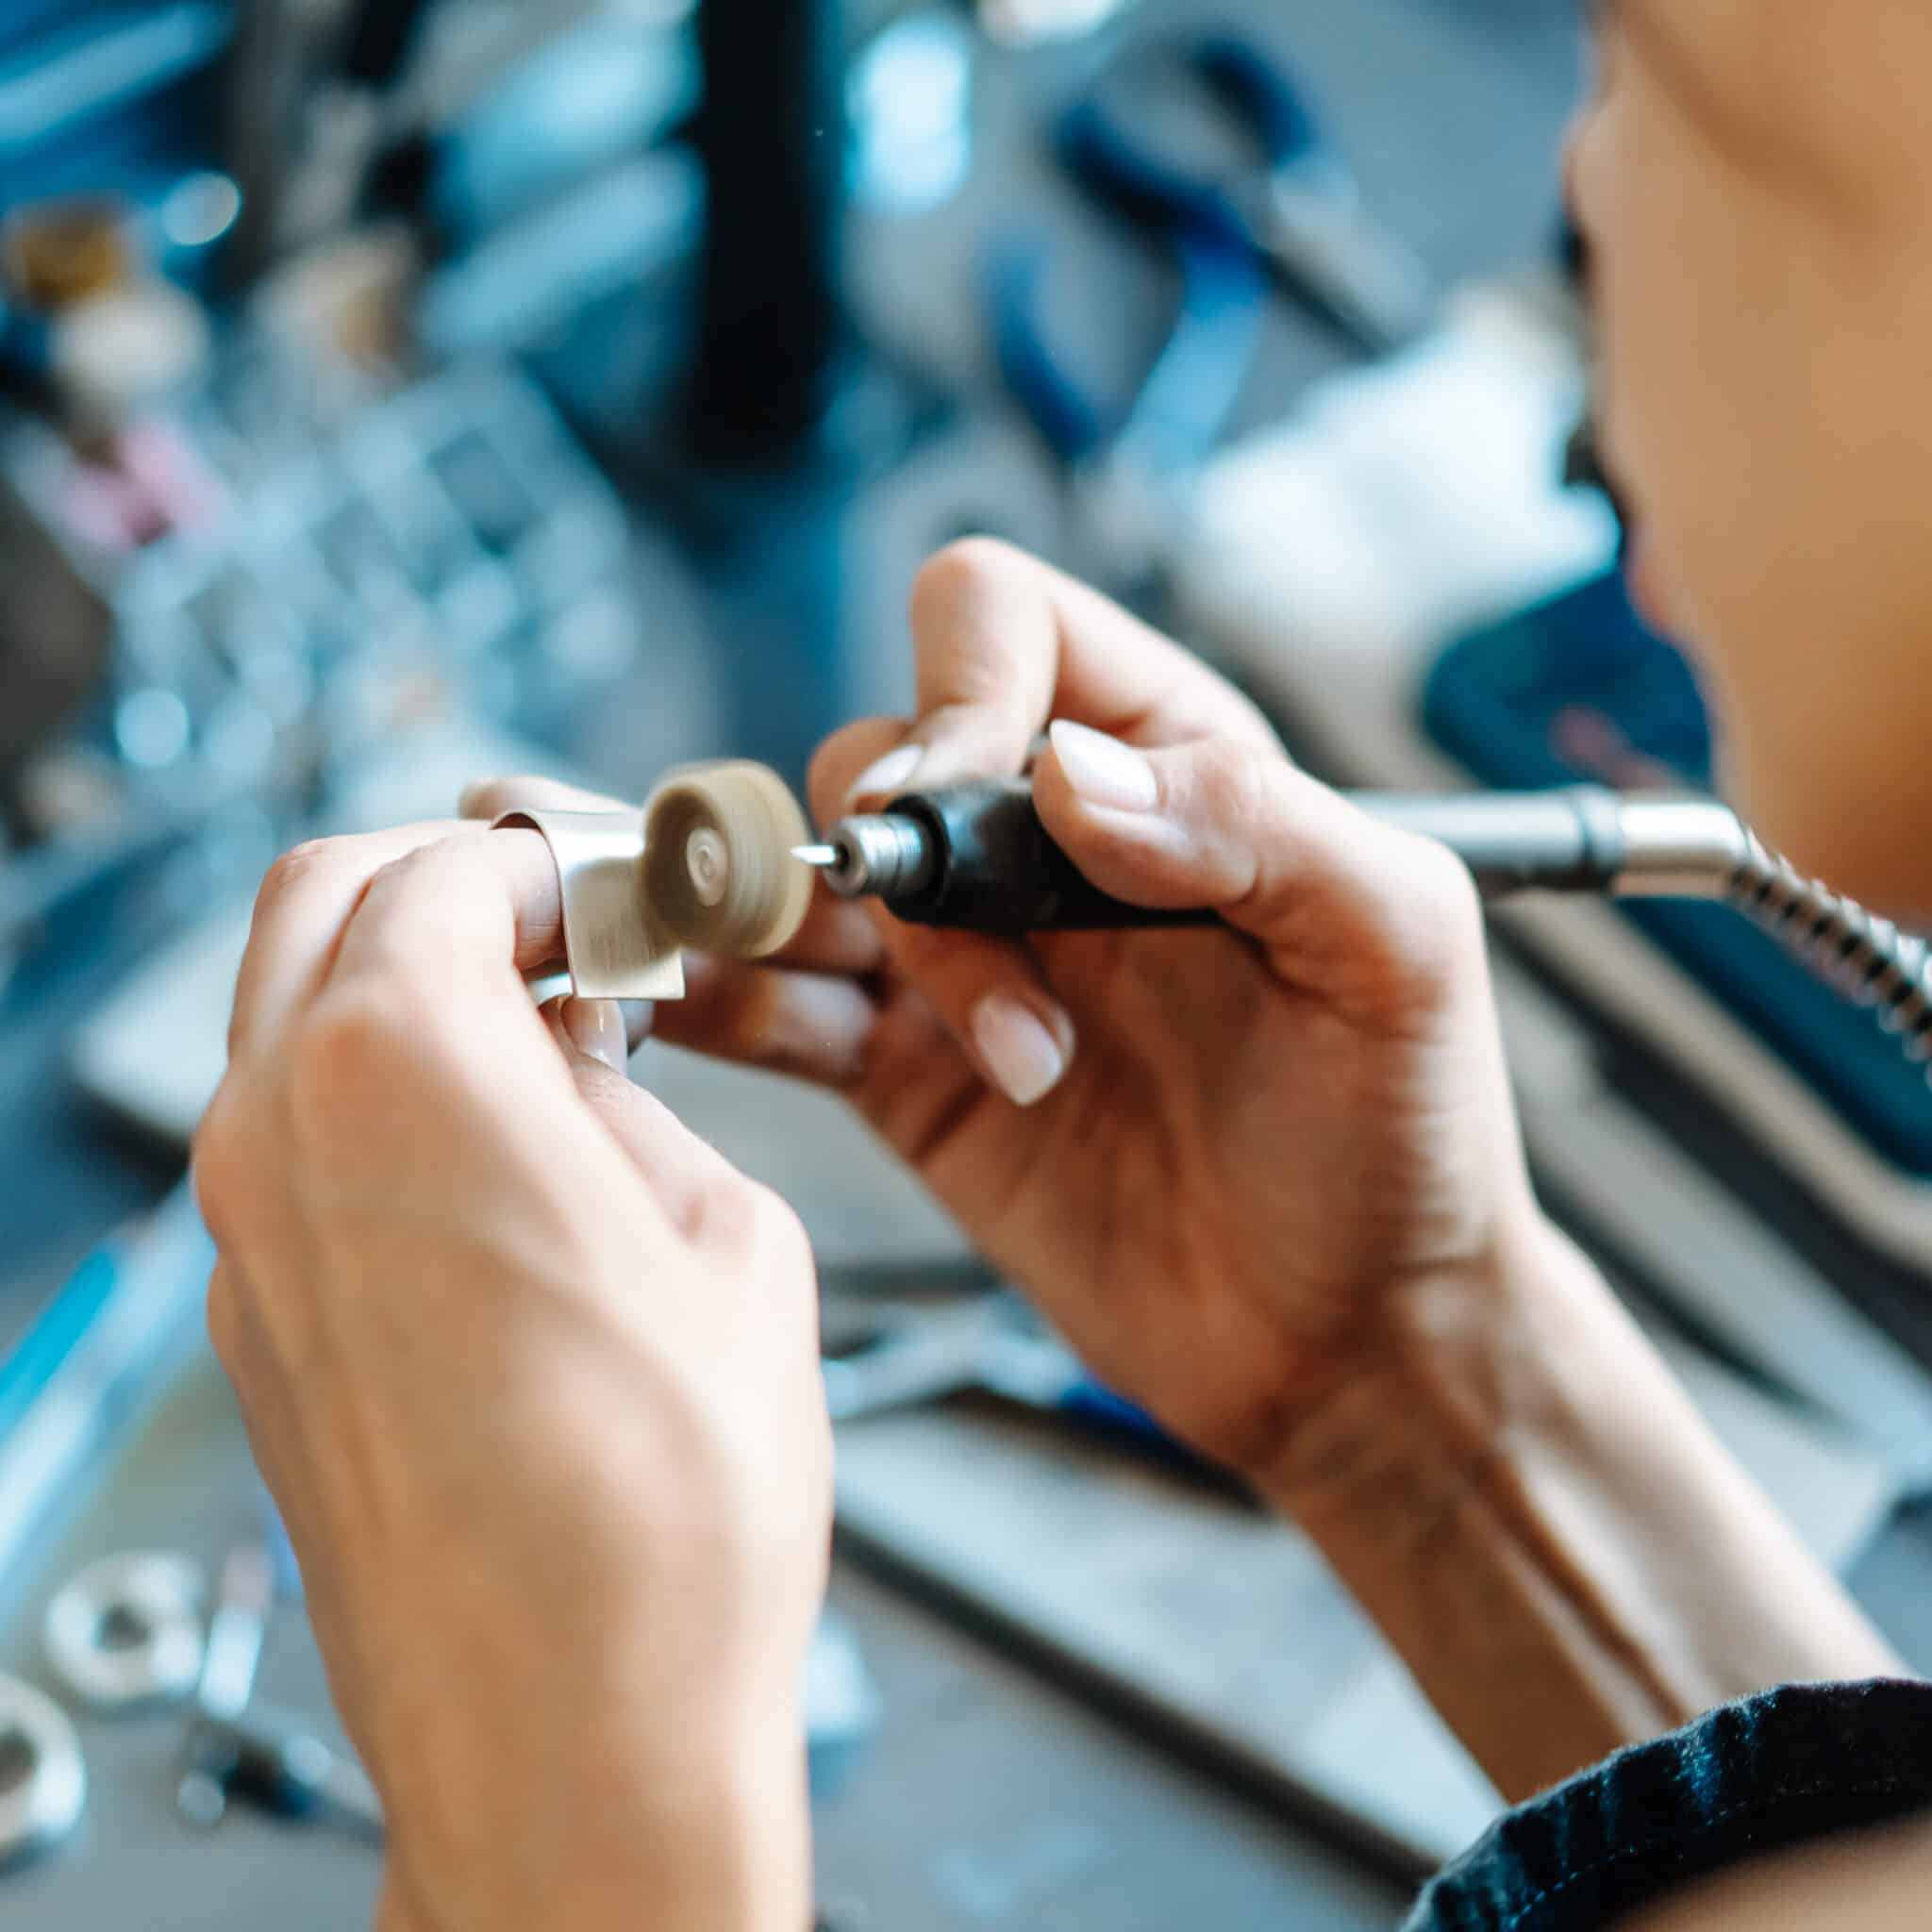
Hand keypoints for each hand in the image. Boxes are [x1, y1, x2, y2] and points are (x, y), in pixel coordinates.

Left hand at [194, 824, 827, 1931]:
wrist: (569, 1736)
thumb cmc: (668, 1514)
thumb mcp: (731, 1242)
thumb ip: (636, 1109)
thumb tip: (590, 1065)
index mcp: (406, 1075)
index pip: (444, 872)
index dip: (546, 859)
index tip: (614, 886)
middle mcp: (285, 1138)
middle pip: (318, 905)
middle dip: (443, 881)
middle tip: (560, 922)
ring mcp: (245, 1241)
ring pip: (287, 1022)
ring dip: (403, 989)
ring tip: (545, 1047)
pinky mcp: (254, 1329)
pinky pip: (292, 1146)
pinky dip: (376, 1100)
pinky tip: (496, 1165)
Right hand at [466, 539, 1539, 1483]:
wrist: (1353, 1340)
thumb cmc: (1404, 1137)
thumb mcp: (1393, 954)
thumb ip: (1252, 825)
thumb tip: (1067, 772)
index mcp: (1171, 768)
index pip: (1002, 629)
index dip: (958, 694)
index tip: (972, 806)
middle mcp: (1049, 851)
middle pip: (879, 756)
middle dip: (904, 860)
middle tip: (1002, 1004)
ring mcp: (969, 968)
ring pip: (806, 875)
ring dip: (796, 929)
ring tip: (901, 1035)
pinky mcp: (911, 1082)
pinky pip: (779, 1010)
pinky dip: (719, 998)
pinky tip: (699, 1005)